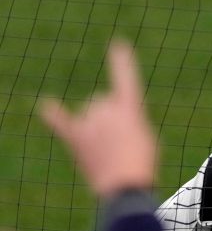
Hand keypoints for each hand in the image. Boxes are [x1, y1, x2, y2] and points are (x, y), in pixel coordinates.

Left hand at [41, 42, 156, 197]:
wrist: (125, 186)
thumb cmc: (143, 162)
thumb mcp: (146, 136)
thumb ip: (130, 121)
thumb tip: (112, 124)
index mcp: (130, 106)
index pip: (125, 77)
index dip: (122, 61)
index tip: (117, 44)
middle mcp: (106, 108)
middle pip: (102, 102)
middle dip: (109, 117)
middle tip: (120, 142)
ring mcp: (88, 122)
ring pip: (88, 114)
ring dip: (95, 127)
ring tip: (106, 150)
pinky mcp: (75, 138)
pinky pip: (60, 121)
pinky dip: (53, 113)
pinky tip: (46, 106)